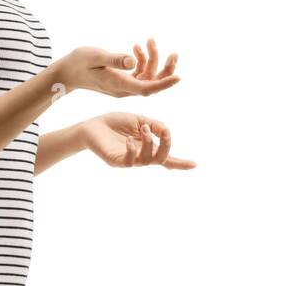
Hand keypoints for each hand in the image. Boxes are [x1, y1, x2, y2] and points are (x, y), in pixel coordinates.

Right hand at [54, 37, 180, 97]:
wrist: (67, 72)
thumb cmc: (78, 63)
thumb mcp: (95, 56)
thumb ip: (114, 59)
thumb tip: (132, 61)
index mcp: (119, 85)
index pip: (146, 89)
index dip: (163, 84)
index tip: (178, 77)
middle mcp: (124, 89)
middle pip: (152, 84)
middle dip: (165, 70)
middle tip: (174, 54)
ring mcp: (124, 85)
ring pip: (147, 76)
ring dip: (152, 59)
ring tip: (150, 41)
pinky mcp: (123, 80)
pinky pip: (139, 73)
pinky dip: (142, 60)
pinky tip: (138, 47)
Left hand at [81, 112, 196, 169]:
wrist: (92, 126)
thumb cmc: (115, 123)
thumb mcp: (139, 120)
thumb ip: (154, 125)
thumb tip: (167, 131)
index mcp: (147, 147)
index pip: (166, 158)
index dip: (180, 163)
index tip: (194, 165)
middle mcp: (140, 156)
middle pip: (161, 159)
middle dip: (167, 146)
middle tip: (166, 133)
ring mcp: (129, 160)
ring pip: (147, 160)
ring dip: (149, 143)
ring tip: (144, 129)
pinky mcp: (116, 161)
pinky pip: (130, 161)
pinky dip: (133, 150)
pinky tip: (130, 140)